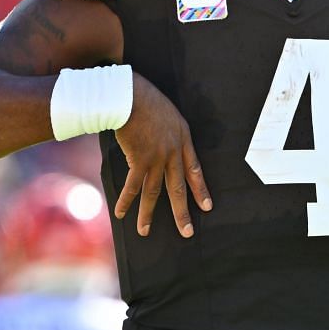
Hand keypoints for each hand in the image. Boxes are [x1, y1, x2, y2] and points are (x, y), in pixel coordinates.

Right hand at [113, 74, 211, 237]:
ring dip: (148, 214)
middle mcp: (173, 152)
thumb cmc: (146, 100)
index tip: (207, 207)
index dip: (201, 190)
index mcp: (183, 140)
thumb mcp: (169, 113)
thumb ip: (169, 132)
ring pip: (154, 192)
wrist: (130, 96)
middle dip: (182, 212)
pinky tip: (121, 214)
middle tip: (187, 232)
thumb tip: (162, 144)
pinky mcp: (138, 160)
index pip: (195, 170)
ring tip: (145, 232)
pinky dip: (126, 201)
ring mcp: (156, 158)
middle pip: (178, 188)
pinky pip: (132, 186)